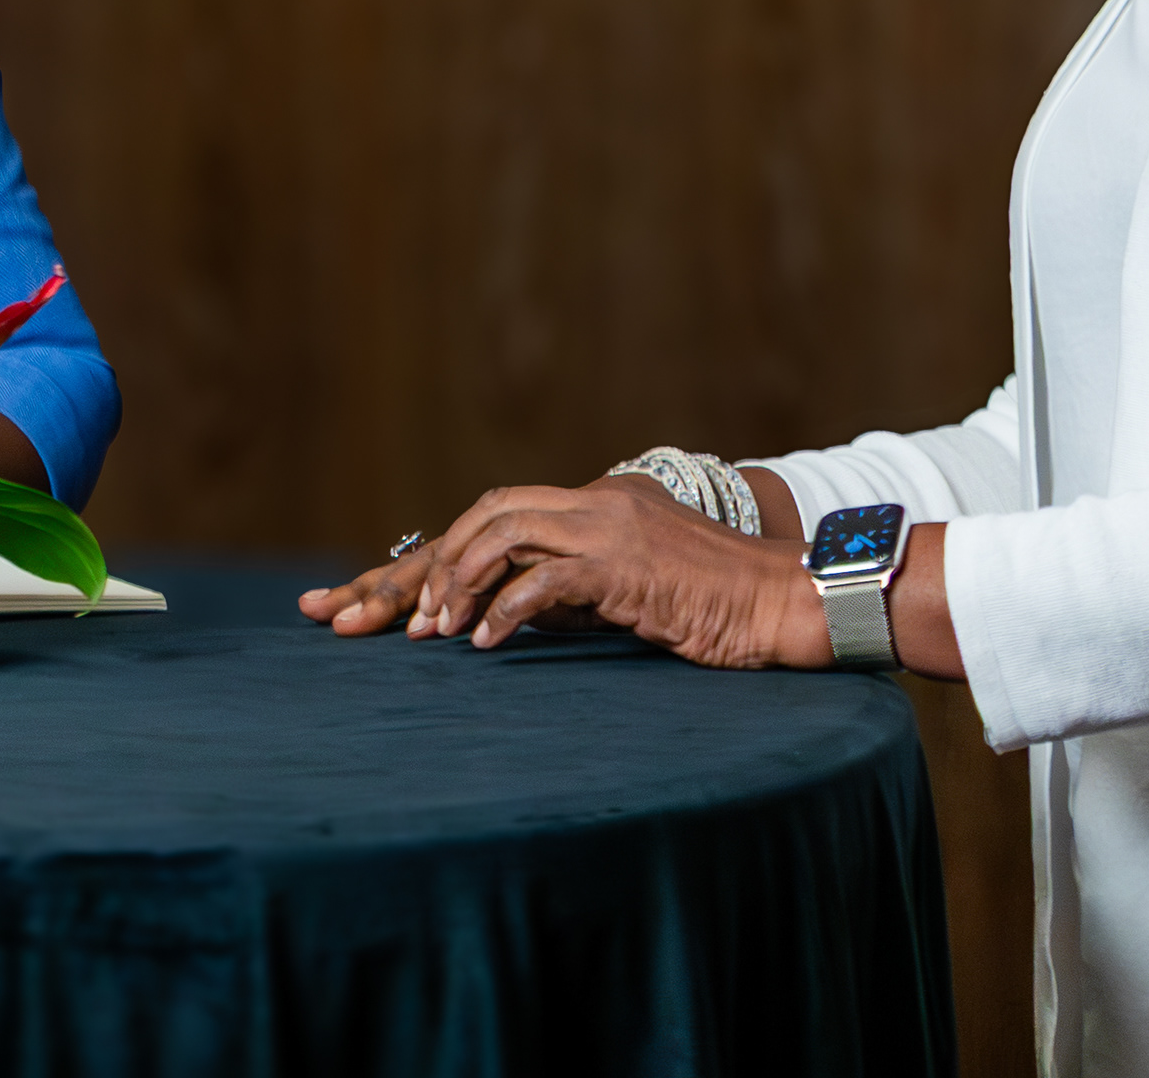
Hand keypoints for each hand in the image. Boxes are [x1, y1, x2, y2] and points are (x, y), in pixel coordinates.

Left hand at [302, 477, 831, 668]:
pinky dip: (506, 610)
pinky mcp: (629, 564)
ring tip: (424, 633)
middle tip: (365, 621)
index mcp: (591, 505)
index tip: (359, 605)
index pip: (489, 519)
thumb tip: (499, 618)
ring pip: (503, 531)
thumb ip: (567, 592)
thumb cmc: (716, 610)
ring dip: (454, 583)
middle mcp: (593, 502)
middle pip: (481, 514)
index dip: (420, 561)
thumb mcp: (627, 595)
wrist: (789, 604)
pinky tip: (483, 646)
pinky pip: (547, 579)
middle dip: (414, 568)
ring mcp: (611, 526)